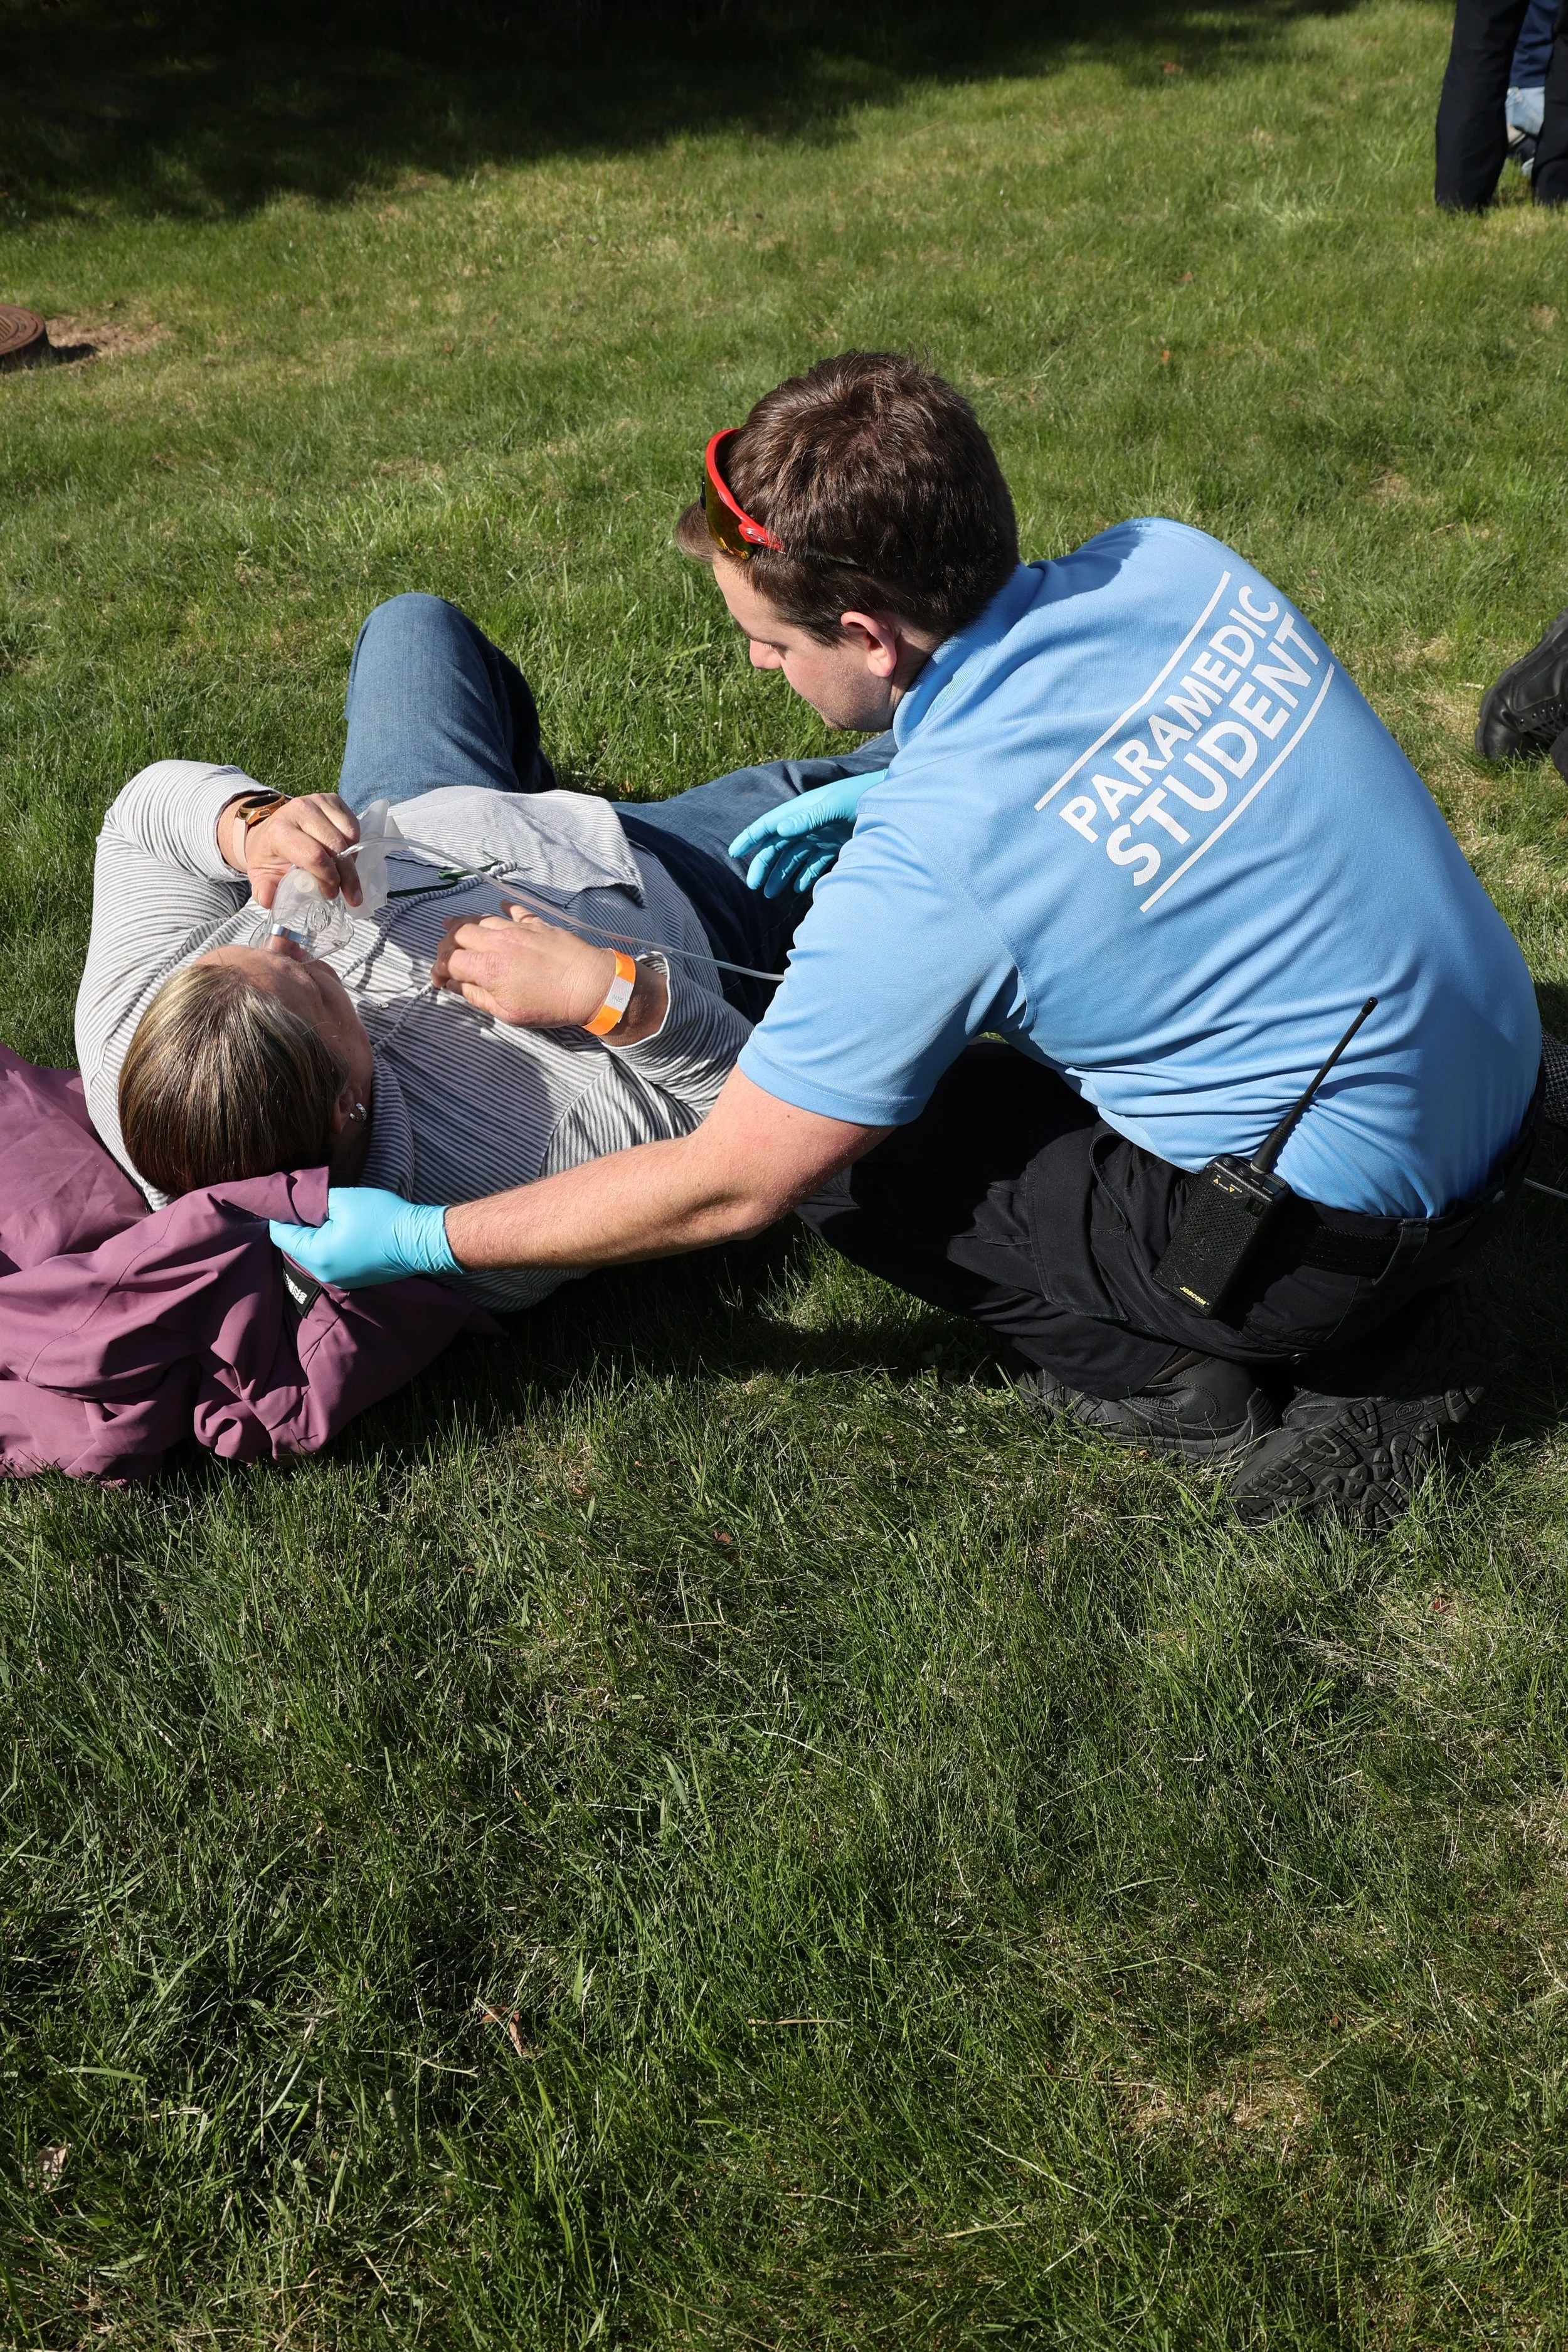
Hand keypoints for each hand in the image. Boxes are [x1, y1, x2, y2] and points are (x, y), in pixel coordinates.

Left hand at [228, 792, 362, 912]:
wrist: (270, 829)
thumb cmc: (270, 855)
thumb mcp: (260, 875)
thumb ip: (263, 890)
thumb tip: (269, 901)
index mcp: (280, 830)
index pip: (314, 856)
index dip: (328, 878)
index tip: (331, 894)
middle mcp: (299, 810)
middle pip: (336, 846)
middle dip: (347, 875)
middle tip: (350, 894)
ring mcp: (317, 801)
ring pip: (349, 835)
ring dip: (351, 859)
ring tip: (344, 873)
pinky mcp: (331, 799)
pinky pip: (354, 825)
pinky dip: (354, 844)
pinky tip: (344, 855)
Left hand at [269, 1187, 457, 1288]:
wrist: (421, 1240)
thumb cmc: (383, 1217)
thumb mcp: (344, 1199)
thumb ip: (311, 1199)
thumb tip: (293, 1198)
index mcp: (317, 1255)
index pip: (280, 1235)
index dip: (279, 1213)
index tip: (286, 1196)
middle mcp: (323, 1274)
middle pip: (295, 1246)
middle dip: (298, 1224)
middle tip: (307, 1202)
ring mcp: (339, 1280)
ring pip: (313, 1253)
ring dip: (314, 1234)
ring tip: (326, 1214)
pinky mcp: (353, 1279)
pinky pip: (330, 1260)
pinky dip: (329, 1245)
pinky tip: (343, 1229)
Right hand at [431, 904, 618, 1028]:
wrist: (591, 985)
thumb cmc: (550, 1006)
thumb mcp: (508, 1013)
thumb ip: (476, 997)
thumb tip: (454, 985)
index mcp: (488, 968)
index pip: (449, 961)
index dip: (437, 969)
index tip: (438, 979)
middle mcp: (498, 942)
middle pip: (459, 933)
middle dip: (445, 944)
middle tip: (444, 954)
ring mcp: (517, 929)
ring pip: (481, 918)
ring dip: (463, 923)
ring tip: (452, 926)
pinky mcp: (536, 924)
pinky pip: (514, 910)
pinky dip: (502, 909)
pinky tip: (498, 907)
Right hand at [727, 770, 885, 897]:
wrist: (888, 803)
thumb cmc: (859, 798)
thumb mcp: (833, 806)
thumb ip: (807, 819)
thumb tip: (779, 829)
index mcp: (799, 811)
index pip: (768, 825)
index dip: (750, 837)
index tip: (733, 852)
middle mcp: (805, 824)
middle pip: (777, 847)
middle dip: (764, 865)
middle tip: (754, 886)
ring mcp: (819, 835)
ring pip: (793, 858)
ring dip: (781, 875)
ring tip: (771, 894)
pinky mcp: (833, 845)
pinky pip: (813, 864)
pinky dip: (805, 876)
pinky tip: (799, 890)